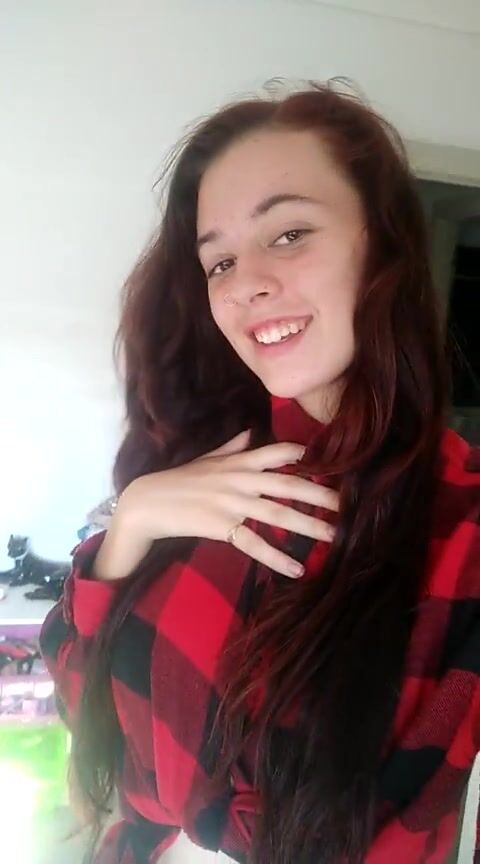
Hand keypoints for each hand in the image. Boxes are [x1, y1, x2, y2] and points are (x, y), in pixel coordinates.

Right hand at [97, 431, 338, 579]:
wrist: (149, 501)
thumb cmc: (180, 479)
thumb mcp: (207, 459)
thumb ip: (233, 447)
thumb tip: (250, 431)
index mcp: (239, 461)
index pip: (279, 452)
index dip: (306, 457)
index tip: (332, 464)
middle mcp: (241, 479)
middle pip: (289, 485)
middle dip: (321, 495)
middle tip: (348, 505)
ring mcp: (233, 503)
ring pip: (278, 514)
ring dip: (309, 527)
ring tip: (334, 537)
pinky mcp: (223, 527)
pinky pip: (255, 544)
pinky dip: (277, 558)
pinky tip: (297, 569)